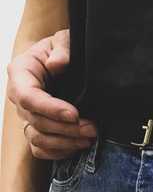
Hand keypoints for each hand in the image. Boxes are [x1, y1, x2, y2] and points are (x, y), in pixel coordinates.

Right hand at [7, 29, 96, 159]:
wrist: (65, 57)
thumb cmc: (64, 47)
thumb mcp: (66, 39)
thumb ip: (63, 47)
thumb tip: (57, 63)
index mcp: (22, 73)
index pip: (28, 97)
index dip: (50, 108)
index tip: (75, 114)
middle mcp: (20, 96)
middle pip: (35, 121)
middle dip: (65, 129)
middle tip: (93, 128)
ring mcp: (28, 114)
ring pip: (37, 138)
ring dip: (65, 142)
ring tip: (90, 138)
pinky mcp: (38, 127)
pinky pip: (40, 149)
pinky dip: (58, 152)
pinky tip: (78, 146)